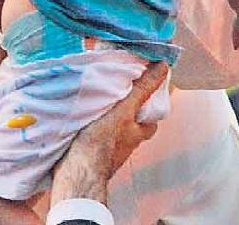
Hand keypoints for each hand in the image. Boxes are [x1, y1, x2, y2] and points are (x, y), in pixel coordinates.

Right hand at [50, 61, 168, 204]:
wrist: (76, 171)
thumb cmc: (101, 142)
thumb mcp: (125, 108)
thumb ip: (142, 89)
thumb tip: (163, 68)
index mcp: (135, 135)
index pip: (151, 122)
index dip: (150, 110)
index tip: (145, 96)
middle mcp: (124, 147)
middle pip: (131, 129)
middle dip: (126, 117)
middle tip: (117, 100)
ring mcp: (106, 154)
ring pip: (112, 135)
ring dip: (106, 124)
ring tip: (95, 108)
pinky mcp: (88, 157)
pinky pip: (93, 141)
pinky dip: (90, 132)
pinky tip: (79, 124)